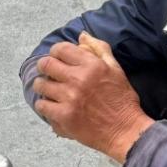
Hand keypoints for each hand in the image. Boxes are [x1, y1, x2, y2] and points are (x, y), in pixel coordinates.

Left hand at [33, 32, 153, 162]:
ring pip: (41, 85)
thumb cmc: (122, 101)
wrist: (125, 131)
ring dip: (43, 87)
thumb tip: (81, 35)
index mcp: (92, 65)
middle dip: (45, 67)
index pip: (60, 49)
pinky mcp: (64, 116)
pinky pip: (42, 106)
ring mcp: (69, 98)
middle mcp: (78, 79)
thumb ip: (99, 49)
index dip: (55, 52)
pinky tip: (52, 107)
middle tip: (49, 74)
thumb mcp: (116, 69)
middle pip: (46, 64)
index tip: (57, 59)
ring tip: (50, 91)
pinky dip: (45, 106)